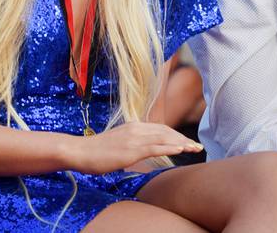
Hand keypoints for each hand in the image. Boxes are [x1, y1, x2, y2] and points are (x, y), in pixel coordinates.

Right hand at [65, 122, 202, 173]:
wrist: (79, 151)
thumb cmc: (95, 151)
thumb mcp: (118, 143)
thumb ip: (131, 144)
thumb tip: (141, 150)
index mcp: (133, 126)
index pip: (160, 129)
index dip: (176, 135)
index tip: (187, 142)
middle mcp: (136, 129)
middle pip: (166, 131)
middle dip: (183, 138)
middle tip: (197, 146)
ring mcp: (134, 138)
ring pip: (164, 138)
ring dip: (182, 143)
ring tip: (195, 148)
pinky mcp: (131, 149)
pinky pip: (155, 147)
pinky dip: (170, 147)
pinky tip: (181, 149)